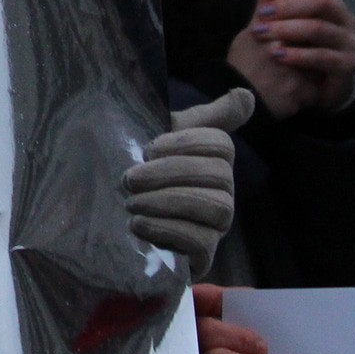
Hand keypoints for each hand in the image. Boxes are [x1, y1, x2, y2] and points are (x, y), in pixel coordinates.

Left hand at [124, 89, 250, 276]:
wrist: (109, 218)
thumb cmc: (141, 171)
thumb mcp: (164, 136)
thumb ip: (205, 117)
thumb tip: (245, 95)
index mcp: (214, 162)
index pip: (221, 145)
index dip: (185, 144)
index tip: (149, 148)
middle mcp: (223, 193)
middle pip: (220, 177)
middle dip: (170, 174)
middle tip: (131, 178)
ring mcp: (216, 227)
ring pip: (217, 209)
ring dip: (168, 202)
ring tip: (132, 202)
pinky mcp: (202, 258)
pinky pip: (201, 243)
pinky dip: (168, 230)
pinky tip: (139, 224)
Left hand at [227, 0, 354, 117]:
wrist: (322, 89)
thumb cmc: (303, 51)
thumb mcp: (284, 26)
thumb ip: (276, 2)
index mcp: (329, 5)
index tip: (267, 2)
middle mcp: (344, 19)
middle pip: (321, 2)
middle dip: (289, 7)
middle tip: (262, 16)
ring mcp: (349, 42)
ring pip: (319, 28)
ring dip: (288, 30)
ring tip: (263, 35)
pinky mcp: (347, 65)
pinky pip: (322, 56)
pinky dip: (299, 55)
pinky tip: (279, 56)